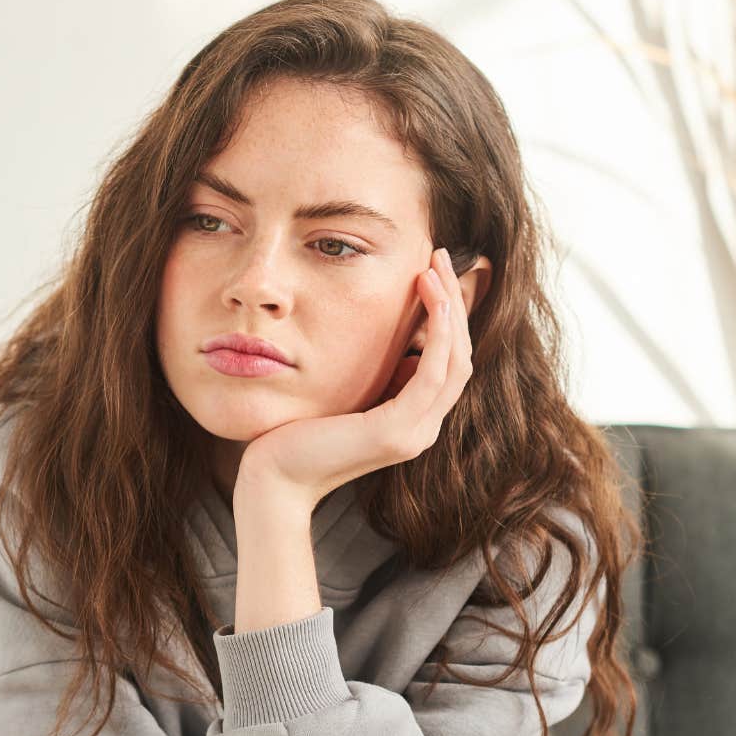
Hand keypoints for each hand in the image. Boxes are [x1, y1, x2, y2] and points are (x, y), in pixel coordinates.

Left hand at [235, 246, 471, 505]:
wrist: (274, 480)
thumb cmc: (297, 435)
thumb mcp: (348, 395)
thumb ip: (379, 377)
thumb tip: (400, 344)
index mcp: (414, 421)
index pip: (450, 363)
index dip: (450, 315)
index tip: (434, 271)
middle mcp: (423, 429)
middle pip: (461, 356)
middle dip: (456, 302)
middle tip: (442, 256)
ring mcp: (414, 433)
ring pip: (455, 360)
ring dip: (451, 308)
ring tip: (434, 266)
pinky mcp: (396, 431)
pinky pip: (433, 373)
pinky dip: (439, 332)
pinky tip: (431, 298)